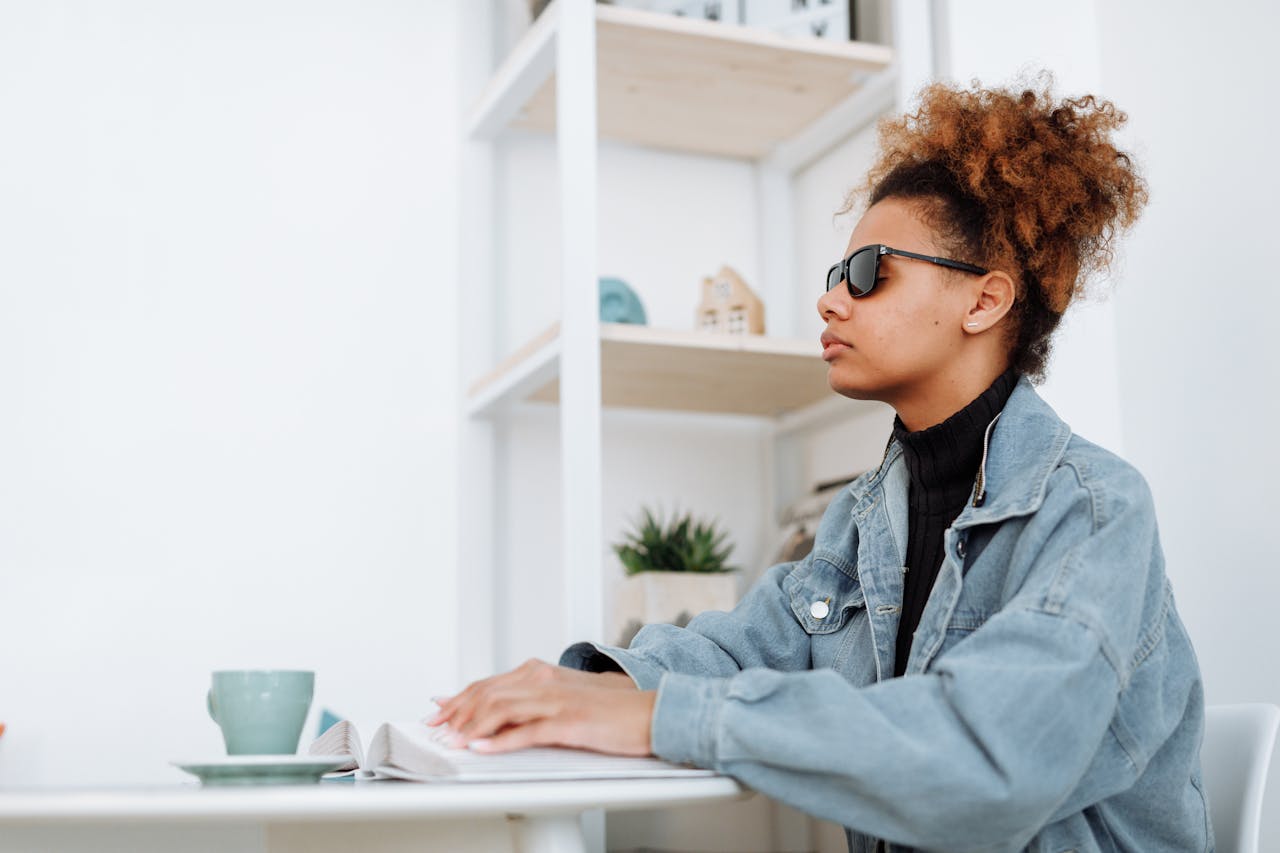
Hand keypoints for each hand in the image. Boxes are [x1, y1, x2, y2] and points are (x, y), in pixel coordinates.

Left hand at [426, 659, 654, 755]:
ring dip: (471, 727)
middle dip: (456, 712)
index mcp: (542, 673)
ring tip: (452, 741)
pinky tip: (484, 748)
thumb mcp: (565, 697)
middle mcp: (545, 681)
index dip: (459, 698)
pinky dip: (500, 741)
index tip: (438, 711)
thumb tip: (499, 711)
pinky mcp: (569, 722)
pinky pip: (527, 731)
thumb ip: (533, 699)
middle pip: (488, 693)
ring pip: (502, 709)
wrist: (649, 712)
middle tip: (436, 728)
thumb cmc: (609, 709)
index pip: (489, 683)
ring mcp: (556, 701)